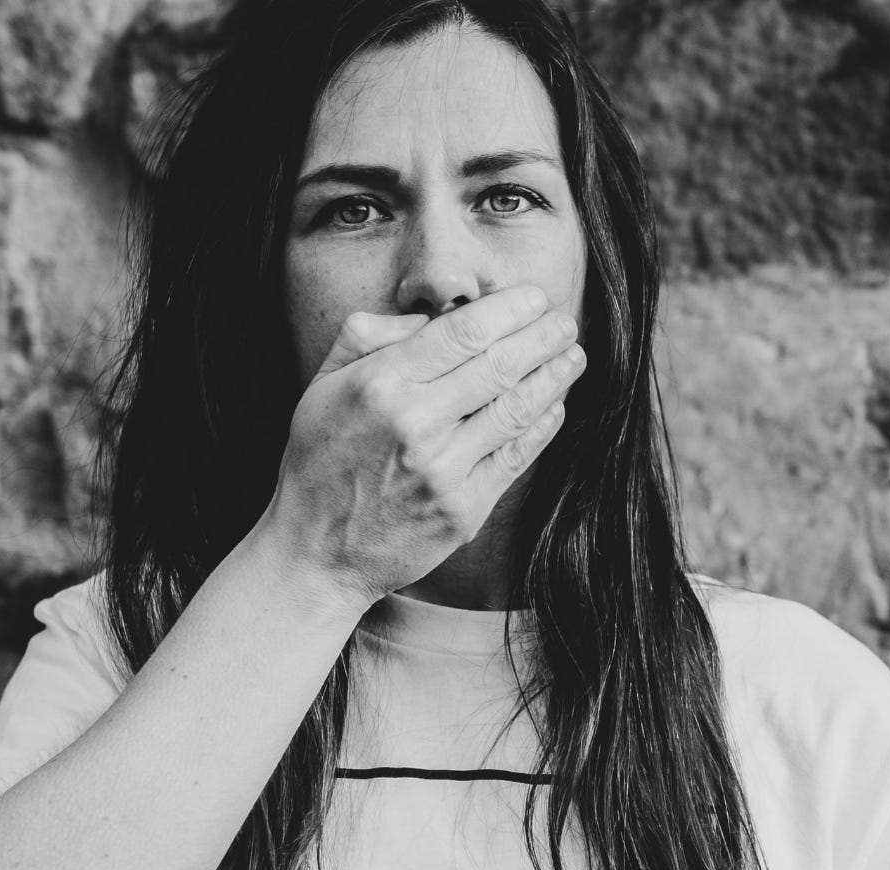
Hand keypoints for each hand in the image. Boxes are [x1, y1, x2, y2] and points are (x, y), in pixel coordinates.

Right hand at [258, 285, 585, 614]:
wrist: (315, 552)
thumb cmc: (318, 461)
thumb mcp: (322, 386)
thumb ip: (367, 337)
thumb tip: (428, 316)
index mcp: (381, 385)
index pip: (462, 333)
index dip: (508, 311)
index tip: (532, 298)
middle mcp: (416, 424)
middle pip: (500, 366)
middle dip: (542, 337)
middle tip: (565, 322)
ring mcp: (444, 471)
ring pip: (517, 409)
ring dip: (554, 377)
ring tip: (573, 356)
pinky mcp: (464, 510)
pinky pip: (516, 457)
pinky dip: (543, 426)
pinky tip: (556, 405)